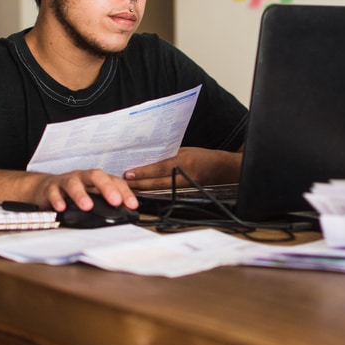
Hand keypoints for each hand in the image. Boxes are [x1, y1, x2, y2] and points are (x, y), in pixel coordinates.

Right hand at [37, 169, 138, 212]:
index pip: (114, 181)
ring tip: (87, 206)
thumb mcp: (92, 196)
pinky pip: (53, 192)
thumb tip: (126, 214)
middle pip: (96, 176)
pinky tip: (61, 208)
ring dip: (81, 194)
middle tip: (115, 201)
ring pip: (73, 183)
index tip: (132, 205)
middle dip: (107, 188)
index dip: (125, 192)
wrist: (45, 188)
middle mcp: (82, 177)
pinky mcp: (50, 188)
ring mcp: (66, 181)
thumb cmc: (73, 192)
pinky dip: (57, 200)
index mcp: (96, 179)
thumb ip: (107, 203)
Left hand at [123, 147, 241, 189]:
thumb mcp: (185, 150)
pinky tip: (144, 192)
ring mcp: (186, 186)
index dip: (143, 172)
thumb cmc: (202, 156)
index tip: (128, 174)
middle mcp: (184, 175)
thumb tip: (148, 158)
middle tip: (123, 184)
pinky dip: (154, 193)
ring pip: (160, 190)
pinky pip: (167, 193)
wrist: (221, 169)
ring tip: (129, 189)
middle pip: (157, 182)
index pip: (159, 167)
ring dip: (144, 190)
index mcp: (183, 160)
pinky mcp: (186, 193)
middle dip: (139, 184)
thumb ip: (168, 155)